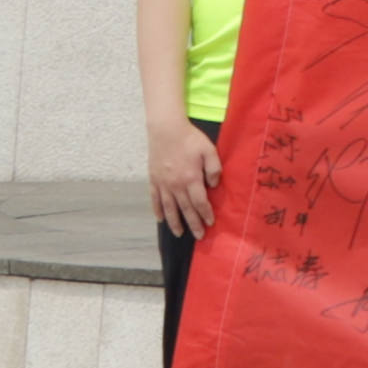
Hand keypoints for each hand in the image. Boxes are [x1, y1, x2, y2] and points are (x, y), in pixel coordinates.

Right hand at [145, 117, 215, 240]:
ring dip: (174, 222)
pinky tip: (160, 219)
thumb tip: (214, 186)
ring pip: (169, 208)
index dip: (205, 214)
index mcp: (191, 178)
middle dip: (193, 224)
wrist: (165, 130)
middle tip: (199, 236)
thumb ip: (214, 169)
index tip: (210, 223)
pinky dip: (157, 210)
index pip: (200, 202)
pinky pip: (155, 199)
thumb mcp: (209, 150)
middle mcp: (176, 185)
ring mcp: (163, 184)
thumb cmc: (190, 139)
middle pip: (185, 209)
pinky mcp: (153, 180)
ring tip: (179, 234)